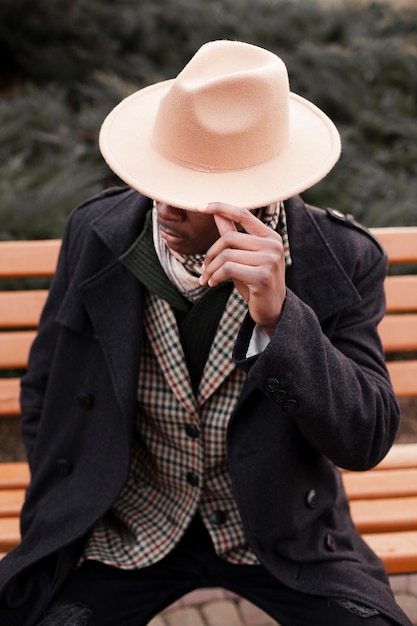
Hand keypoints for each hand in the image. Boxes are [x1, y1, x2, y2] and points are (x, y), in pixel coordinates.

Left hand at [198, 202, 286, 335]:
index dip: (221, 207)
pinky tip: (212, 284)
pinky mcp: (262, 276)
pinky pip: (228, 269)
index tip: (199, 206)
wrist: (272, 310)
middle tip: (204, 269)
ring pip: (226, 255)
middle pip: (229, 237)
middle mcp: (273, 245)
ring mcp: (270, 260)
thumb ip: (233, 235)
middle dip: (210, 254)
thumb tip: (217, 213)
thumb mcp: (243, 256)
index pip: (243, 214)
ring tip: (207, 279)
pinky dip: (215, 276)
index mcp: (270, 236)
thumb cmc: (255, 281)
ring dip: (211, 269)